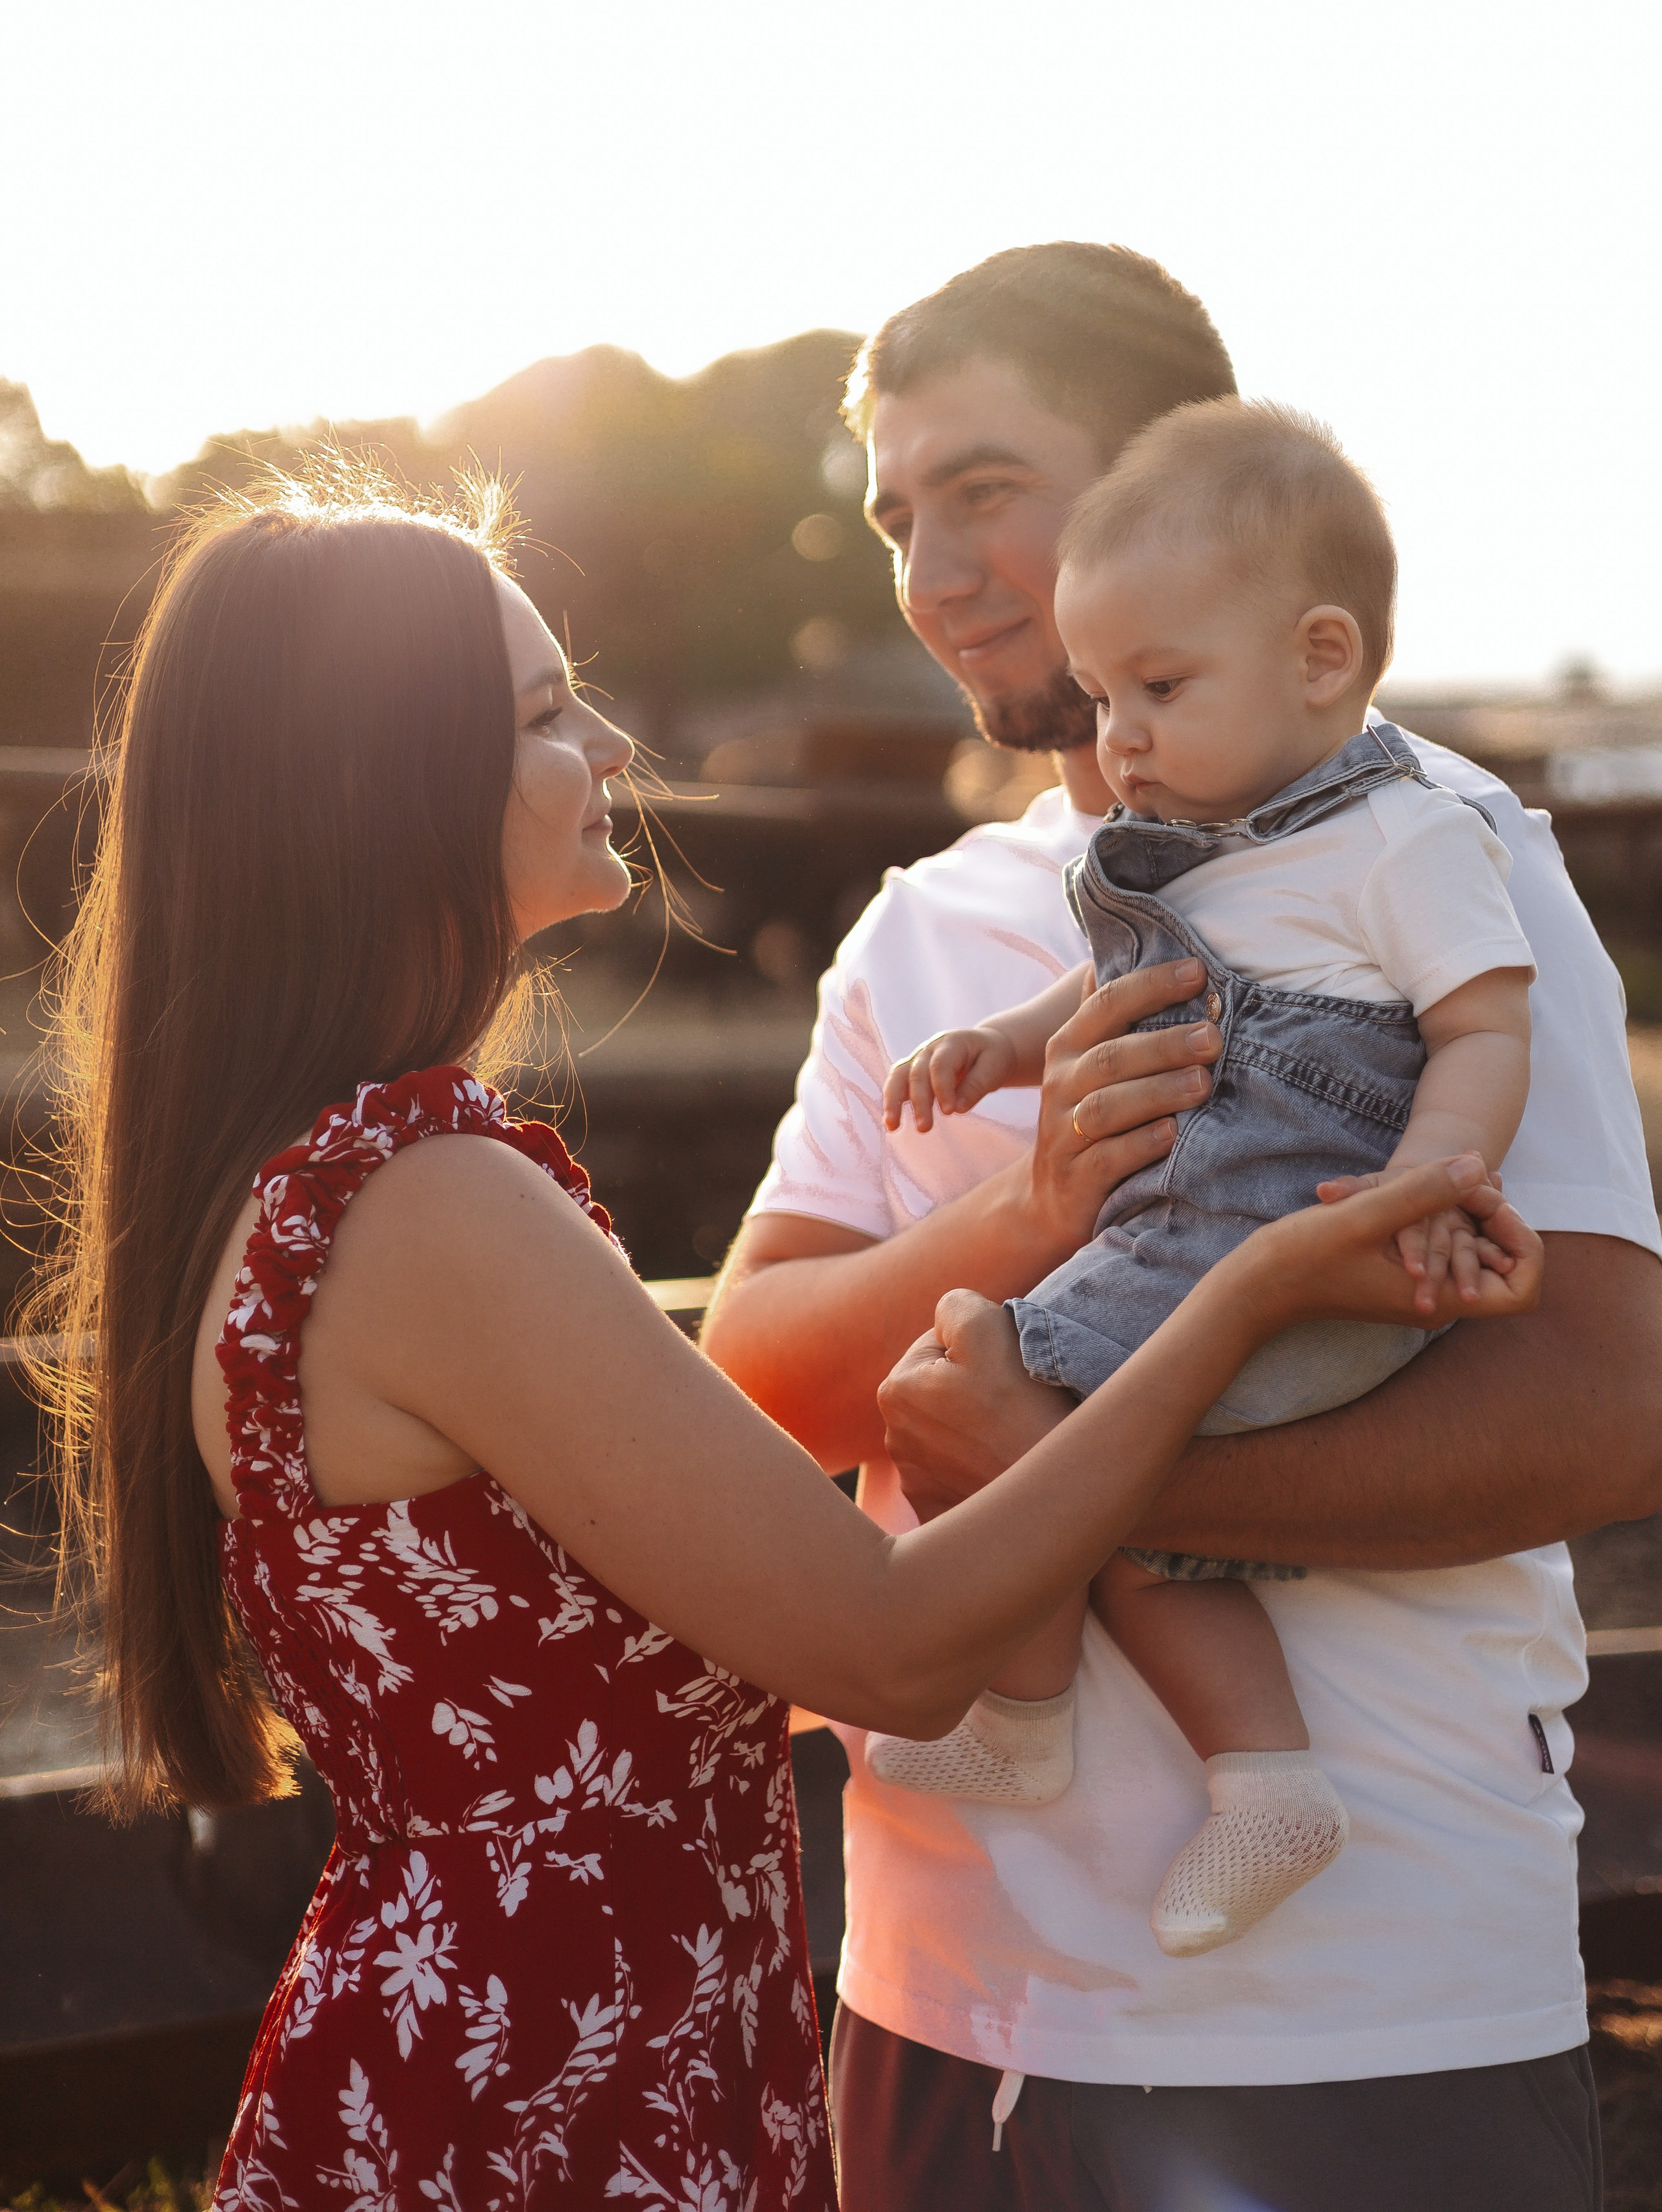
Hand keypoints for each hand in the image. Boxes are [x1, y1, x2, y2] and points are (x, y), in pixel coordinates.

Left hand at [877, 1288, 1073, 1517]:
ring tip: (1012, 1436)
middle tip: (1013, 1402)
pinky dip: (979, 1469)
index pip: (937, 1345)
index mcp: (895, 1391)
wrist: (1056, 1494)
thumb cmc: (1023, 1406)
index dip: (978, 1349)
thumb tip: (946, 1317)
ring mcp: (916, 1484)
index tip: (1005, 1371)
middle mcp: (894, 1441)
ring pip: (951, 1433)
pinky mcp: (940, 1515)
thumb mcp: (987, 1326)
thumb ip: (954, 1305)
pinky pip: (959, 1476)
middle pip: (940, 1390)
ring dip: (976, 1429)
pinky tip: (1005, 1468)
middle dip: (971, 1389)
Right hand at [884, 1027, 1016, 1131]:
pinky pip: (896, 1085)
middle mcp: (930, 1049)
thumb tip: (958, 1109)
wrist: (985, 1047)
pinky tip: (890, 1124)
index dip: (942, 1088)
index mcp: (952, 1042)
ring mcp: (918, 1059)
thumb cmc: (992, 1057)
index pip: (940, 1065)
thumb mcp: (995, 1066)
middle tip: (924, 1128)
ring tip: (891, 1126)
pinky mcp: (912, 1072)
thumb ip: (977, 1085)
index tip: (948, 1112)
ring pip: (899, 1077)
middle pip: (917, 1073)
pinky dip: (892, 1102)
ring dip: (893, 1101)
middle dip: (919, 1101)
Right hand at [1025, 957, 1221, 1248]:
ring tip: (1202, 1084)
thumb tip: (1128, 955)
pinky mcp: (1076, 1179)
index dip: (1150, 985)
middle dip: (1164, 1045)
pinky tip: (1173, 1133)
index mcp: (1068, 1047)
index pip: (1106, 1004)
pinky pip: (1108, 1158)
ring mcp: (1064, 1133)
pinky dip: (1142, 1144)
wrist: (1053, 1198)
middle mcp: (1060, 1085)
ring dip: (1157, 1092)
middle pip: (1111, 1057)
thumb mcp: (1091, 1064)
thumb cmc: (1090, 1116)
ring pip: (1108, 1107)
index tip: (1198, 971)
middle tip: (1213, 1037)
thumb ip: (1109, 1017)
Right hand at [1229, 1156, 1543, 1333]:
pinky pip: (1446, 1246)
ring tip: (1460, 1167)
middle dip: (1498, 1214)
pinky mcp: (1401, 1276)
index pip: (1523, 1285)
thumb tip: (1479, 1164)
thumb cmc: (1303, 1258)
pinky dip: (1447, 1214)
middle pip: (1505, 1263)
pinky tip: (1433, 1179)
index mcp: (1441, 1299)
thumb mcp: (1365, 1217)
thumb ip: (1423, 1192)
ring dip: (1473, 1209)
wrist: (1255, 1286)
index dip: (1521, 1238)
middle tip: (1473, 1174)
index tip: (1487, 1199)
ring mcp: (1421, 1290)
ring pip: (1475, 1250)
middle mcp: (1439, 1301)